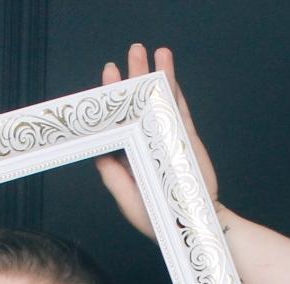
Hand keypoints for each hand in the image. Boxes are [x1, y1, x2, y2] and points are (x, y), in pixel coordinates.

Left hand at [93, 43, 220, 240]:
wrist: (192, 226)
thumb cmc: (158, 219)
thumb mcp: (126, 199)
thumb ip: (112, 175)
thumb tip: (97, 149)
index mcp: (130, 154)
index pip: (120, 119)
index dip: (114, 97)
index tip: (108, 74)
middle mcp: (148, 141)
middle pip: (139, 103)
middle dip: (134, 77)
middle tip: (131, 52)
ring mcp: (168, 137)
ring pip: (159, 100)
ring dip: (156, 74)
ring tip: (153, 51)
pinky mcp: (185, 138)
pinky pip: (179, 108)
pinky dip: (174, 88)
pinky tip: (170, 68)